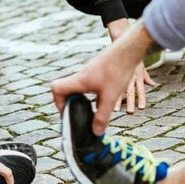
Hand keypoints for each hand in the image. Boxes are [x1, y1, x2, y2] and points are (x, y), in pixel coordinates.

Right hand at [52, 20, 156, 134]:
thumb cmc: (118, 71)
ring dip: (80, 98)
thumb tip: (95, 132)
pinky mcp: (98, 69)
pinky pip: (88, 83)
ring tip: (91, 109)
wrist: (128, 50)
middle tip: (78, 114)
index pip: (56, 88)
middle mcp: (81, 75)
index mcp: (79, 81)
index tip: (67, 112)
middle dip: (69, 103)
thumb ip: (102, 117)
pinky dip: (91, 93)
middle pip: (65, 88)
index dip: (58, 102)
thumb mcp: (110, 98)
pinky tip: (104, 99)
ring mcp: (89, 71)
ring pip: (78, 86)